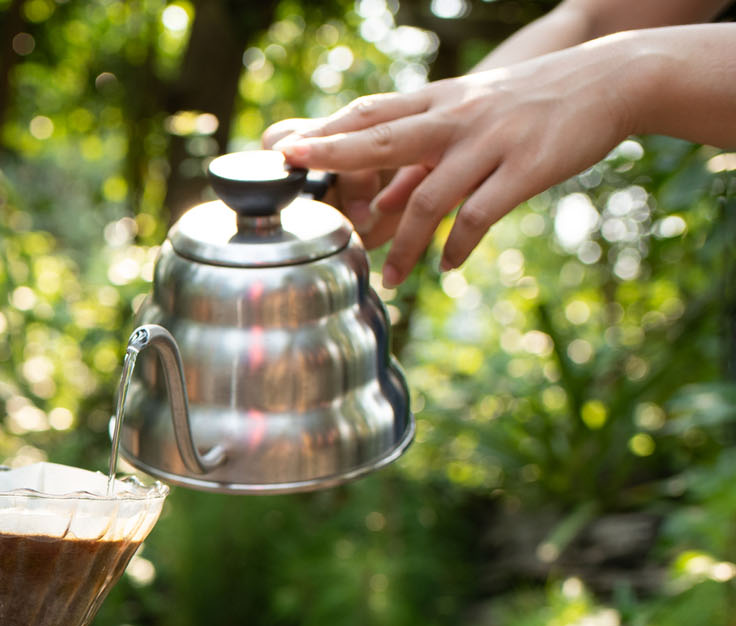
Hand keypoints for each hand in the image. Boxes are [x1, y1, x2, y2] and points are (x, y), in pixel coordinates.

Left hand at [271, 39, 633, 284]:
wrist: (611, 79)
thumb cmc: (529, 105)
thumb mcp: (468, 121)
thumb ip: (422, 162)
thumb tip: (378, 210)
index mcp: (438, 102)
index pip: (370, 114)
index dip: (325, 131)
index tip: (282, 149)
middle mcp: (456, 117)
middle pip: (382, 139)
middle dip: (334, 157)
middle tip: (295, 181)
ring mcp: (490, 140)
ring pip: (430, 196)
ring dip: (404, 244)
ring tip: (389, 280)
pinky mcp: (525, 166)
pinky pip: (479, 215)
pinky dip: (458, 246)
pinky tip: (448, 266)